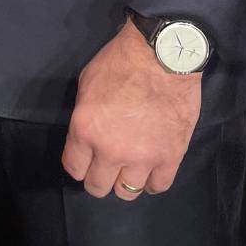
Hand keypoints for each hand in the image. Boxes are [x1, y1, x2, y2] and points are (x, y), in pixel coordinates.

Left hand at [61, 21, 200, 199]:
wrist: (163, 54)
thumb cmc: (121, 61)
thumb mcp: (87, 83)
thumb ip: (84, 117)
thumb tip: (86, 138)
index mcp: (85, 130)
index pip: (74, 169)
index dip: (79, 164)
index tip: (86, 159)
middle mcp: (111, 150)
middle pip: (98, 186)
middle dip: (99, 177)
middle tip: (107, 164)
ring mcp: (142, 157)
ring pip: (127, 192)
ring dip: (126, 181)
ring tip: (130, 167)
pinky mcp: (171, 156)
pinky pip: (159, 186)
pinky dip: (153, 181)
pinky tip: (151, 170)